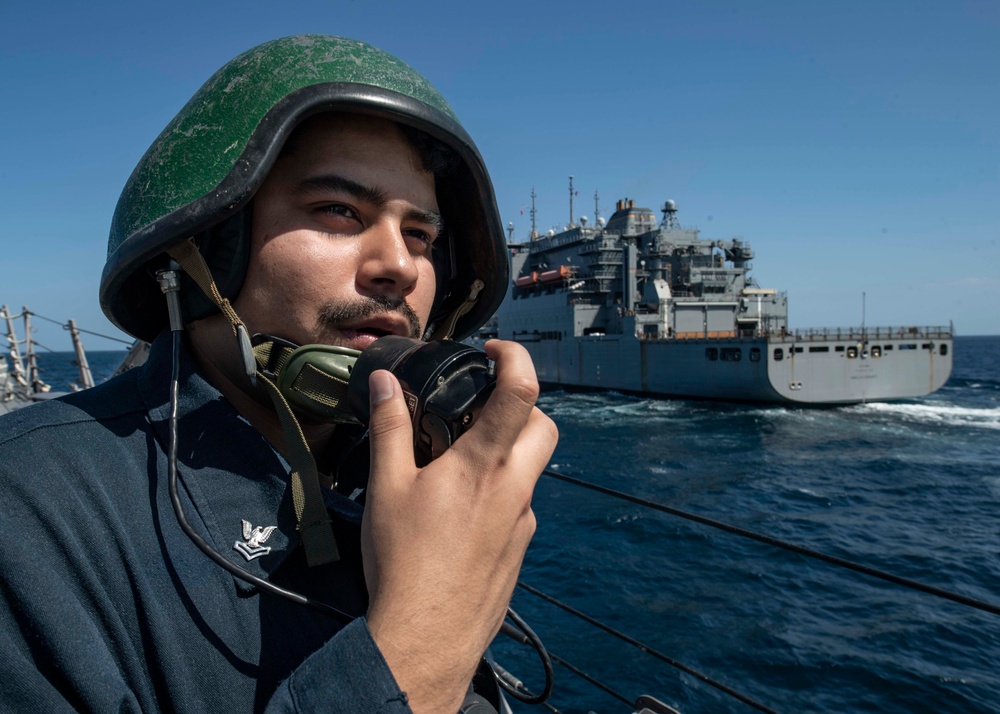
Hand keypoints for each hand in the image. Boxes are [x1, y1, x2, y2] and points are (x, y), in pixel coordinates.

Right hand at [361, 340, 556, 712]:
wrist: (427, 638)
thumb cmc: (403, 561)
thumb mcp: (386, 487)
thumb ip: (390, 427)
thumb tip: (386, 382)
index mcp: (484, 464)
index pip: (522, 391)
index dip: (516, 357)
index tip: (494, 351)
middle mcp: (515, 488)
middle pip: (545, 425)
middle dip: (522, 405)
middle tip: (482, 407)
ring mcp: (523, 521)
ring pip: (533, 467)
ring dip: (510, 449)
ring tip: (462, 460)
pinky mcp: (520, 549)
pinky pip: (520, 504)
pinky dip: (501, 490)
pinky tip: (461, 511)